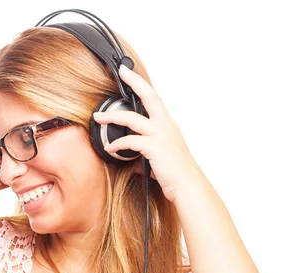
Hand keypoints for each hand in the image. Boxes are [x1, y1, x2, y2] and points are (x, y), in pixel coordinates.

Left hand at [93, 64, 203, 203]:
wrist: (187, 186)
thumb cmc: (176, 174)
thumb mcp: (160, 159)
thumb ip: (146, 156)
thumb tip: (133, 161)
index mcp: (168, 125)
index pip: (154, 98)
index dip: (141, 84)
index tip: (128, 73)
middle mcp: (166, 125)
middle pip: (149, 96)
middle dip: (134, 82)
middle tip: (121, 72)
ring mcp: (161, 135)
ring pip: (132, 119)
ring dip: (112, 117)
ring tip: (99, 118)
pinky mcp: (154, 147)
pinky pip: (130, 141)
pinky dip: (117, 144)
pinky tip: (110, 149)